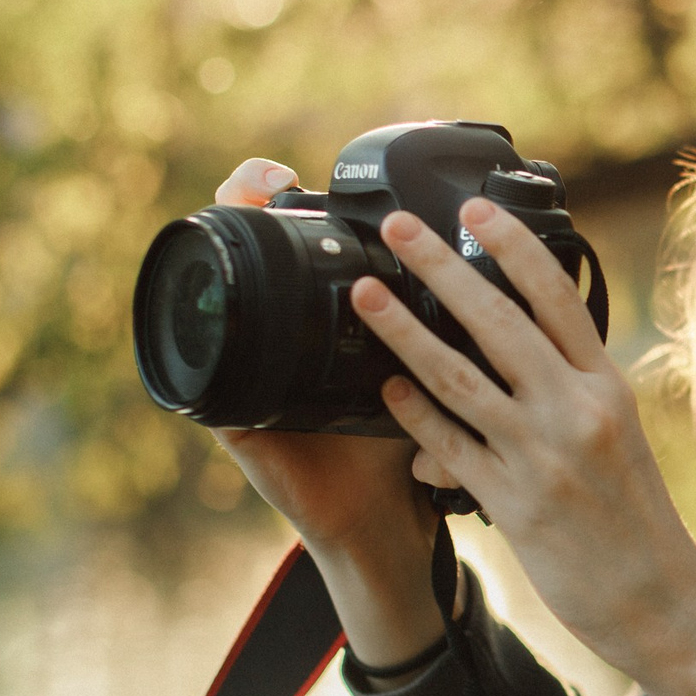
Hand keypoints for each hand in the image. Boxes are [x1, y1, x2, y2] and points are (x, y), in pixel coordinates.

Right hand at [204, 158, 442, 663]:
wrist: (386, 525)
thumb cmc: (410, 443)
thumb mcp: (432, 374)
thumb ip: (443, 330)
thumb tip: (487, 262)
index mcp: (326, 332)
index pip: (297, 254)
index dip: (281, 208)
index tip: (285, 170)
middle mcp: (285, 350)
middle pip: (252, 266)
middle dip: (247, 212)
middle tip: (256, 178)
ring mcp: (257, 388)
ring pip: (228, 319)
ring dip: (230, 270)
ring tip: (230, 221)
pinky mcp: (244, 435)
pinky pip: (216, 399)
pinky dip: (213, 372)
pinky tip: (208, 334)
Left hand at [348, 197, 695, 695]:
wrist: (661, 600)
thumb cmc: (634, 519)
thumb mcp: (618, 436)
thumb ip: (569, 392)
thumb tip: (510, 357)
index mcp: (607, 386)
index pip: (559, 297)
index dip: (513, 246)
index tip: (473, 208)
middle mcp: (578, 411)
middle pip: (500, 322)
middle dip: (441, 268)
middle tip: (396, 228)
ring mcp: (544, 456)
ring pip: (460, 379)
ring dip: (404, 333)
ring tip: (365, 296)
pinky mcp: (515, 503)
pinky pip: (450, 447)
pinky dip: (414, 416)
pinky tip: (384, 389)